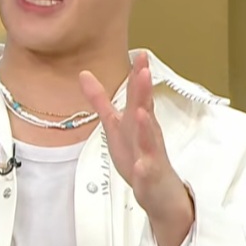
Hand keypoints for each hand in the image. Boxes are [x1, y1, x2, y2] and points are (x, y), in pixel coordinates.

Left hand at [78, 53, 192, 222]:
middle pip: (145, 110)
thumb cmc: (140, 155)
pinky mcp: (150, 177)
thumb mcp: (116, 125)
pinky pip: (147, 172)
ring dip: (145, 126)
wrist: (160, 192)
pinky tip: (142, 164)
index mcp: (137, 120)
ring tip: (141, 112)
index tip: (140, 53)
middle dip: (144, 91)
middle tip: (145, 71)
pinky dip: (144, 168)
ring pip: (148, 140)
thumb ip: (100, 100)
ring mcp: (150, 155)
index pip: (139, 94)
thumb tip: (84, 74)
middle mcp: (146, 134)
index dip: (138, 74)